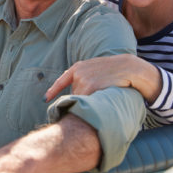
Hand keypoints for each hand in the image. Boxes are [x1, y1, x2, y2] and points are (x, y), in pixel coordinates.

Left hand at [44, 54, 159, 102]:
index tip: (44, 99)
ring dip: (88, 101)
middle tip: (98, 93)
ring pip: (80, 99)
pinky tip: (102, 96)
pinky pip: (86, 101)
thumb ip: (84, 77)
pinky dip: (91, 104)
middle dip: (83, 97)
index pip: (61, 81)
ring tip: (103, 92)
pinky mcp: (90, 86)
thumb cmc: (113, 70)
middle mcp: (78, 73)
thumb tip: (76, 94)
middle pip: (74, 94)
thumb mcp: (95, 68)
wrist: (128, 67)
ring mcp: (83, 79)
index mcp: (78, 68)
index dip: (52, 91)